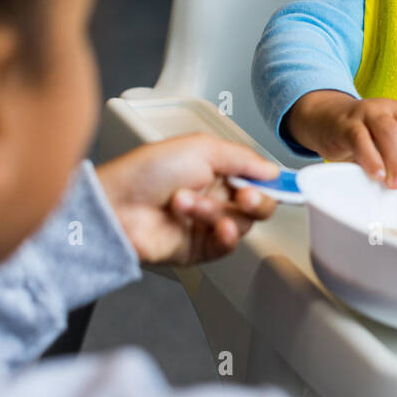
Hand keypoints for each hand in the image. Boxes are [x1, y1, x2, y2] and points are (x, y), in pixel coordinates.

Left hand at [95, 133, 278, 265]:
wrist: (116, 207)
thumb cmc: (145, 172)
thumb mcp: (201, 147)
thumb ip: (243, 157)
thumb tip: (272, 169)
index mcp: (214, 168)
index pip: (255, 177)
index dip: (268, 181)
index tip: (280, 184)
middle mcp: (212, 195)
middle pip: (257, 204)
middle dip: (254, 199)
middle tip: (244, 195)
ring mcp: (204, 223)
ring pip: (241, 223)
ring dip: (218, 212)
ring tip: (190, 204)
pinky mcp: (196, 249)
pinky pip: (227, 247)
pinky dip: (226, 236)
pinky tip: (218, 228)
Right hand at [285, 89, 396, 188]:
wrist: (326, 118)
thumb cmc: (363, 135)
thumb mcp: (387, 143)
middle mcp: (390, 110)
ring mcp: (368, 114)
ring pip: (388, 131)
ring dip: (395, 159)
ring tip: (395, 183)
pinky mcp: (346, 124)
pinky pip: (360, 138)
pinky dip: (370, 158)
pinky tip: (375, 174)